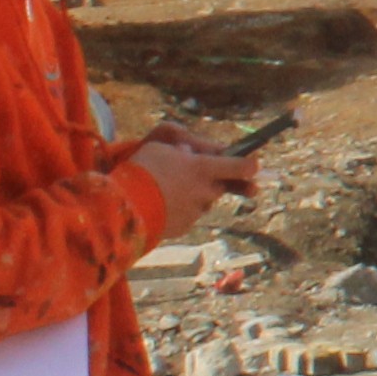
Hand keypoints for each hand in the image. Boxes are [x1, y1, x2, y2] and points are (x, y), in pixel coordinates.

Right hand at [138, 141, 262, 230]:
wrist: (121, 207)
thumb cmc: (140, 171)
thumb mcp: (160, 148)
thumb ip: (182, 150)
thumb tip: (190, 153)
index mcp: (202, 168)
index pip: (240, 167)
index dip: (250, 165)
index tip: (255, 165)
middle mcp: (205, 191)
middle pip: (220, 186)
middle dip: (210, 181)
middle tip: (189, 176)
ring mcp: (196, 211)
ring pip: (203, 201)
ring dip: (193, 196)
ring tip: (166, 191)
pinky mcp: (184, 227)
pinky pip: (188, 215)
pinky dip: (179, 211)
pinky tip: (161, 206)